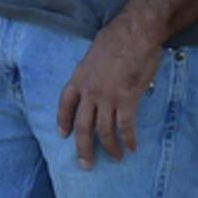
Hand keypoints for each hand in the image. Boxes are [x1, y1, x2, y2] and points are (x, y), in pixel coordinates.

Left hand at [55, 17, 162, 166]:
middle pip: (82, 126)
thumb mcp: (94, 53)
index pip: (65, 103)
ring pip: (104, 130)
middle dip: (83, 148)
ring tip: (115, 158)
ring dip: (109, 148)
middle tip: (85, 164)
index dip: (63, 120)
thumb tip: (99, 77)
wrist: (134, 33)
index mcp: (79, 77)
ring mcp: (107, 97)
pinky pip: (126, 126)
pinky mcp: (127, 100)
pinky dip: (129, 139)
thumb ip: (93, 70)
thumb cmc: (117, 37)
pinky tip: (132, 148)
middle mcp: (89, 91)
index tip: (63, 134)